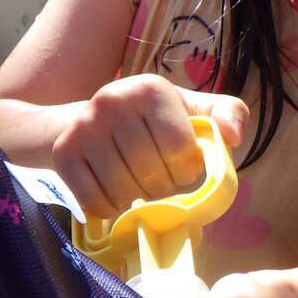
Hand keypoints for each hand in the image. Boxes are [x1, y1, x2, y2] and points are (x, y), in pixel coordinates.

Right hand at [51, 74, 248, 216]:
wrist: (86, 122)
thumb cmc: (150, 121)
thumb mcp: (190, 110)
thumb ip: (225, 114)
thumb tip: (234, 136)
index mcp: (151, 88)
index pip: (180, 149)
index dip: (187, 169)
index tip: (181, 167)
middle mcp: (113, 100)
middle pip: (153, 174)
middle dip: (164, 188)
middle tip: (159, 180)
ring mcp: (84, 126)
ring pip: (124, 190)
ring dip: (137, 200)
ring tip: (139, 186)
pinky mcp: (63, 153)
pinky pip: (95, 201)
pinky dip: (110, 209)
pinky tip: (114, 194)